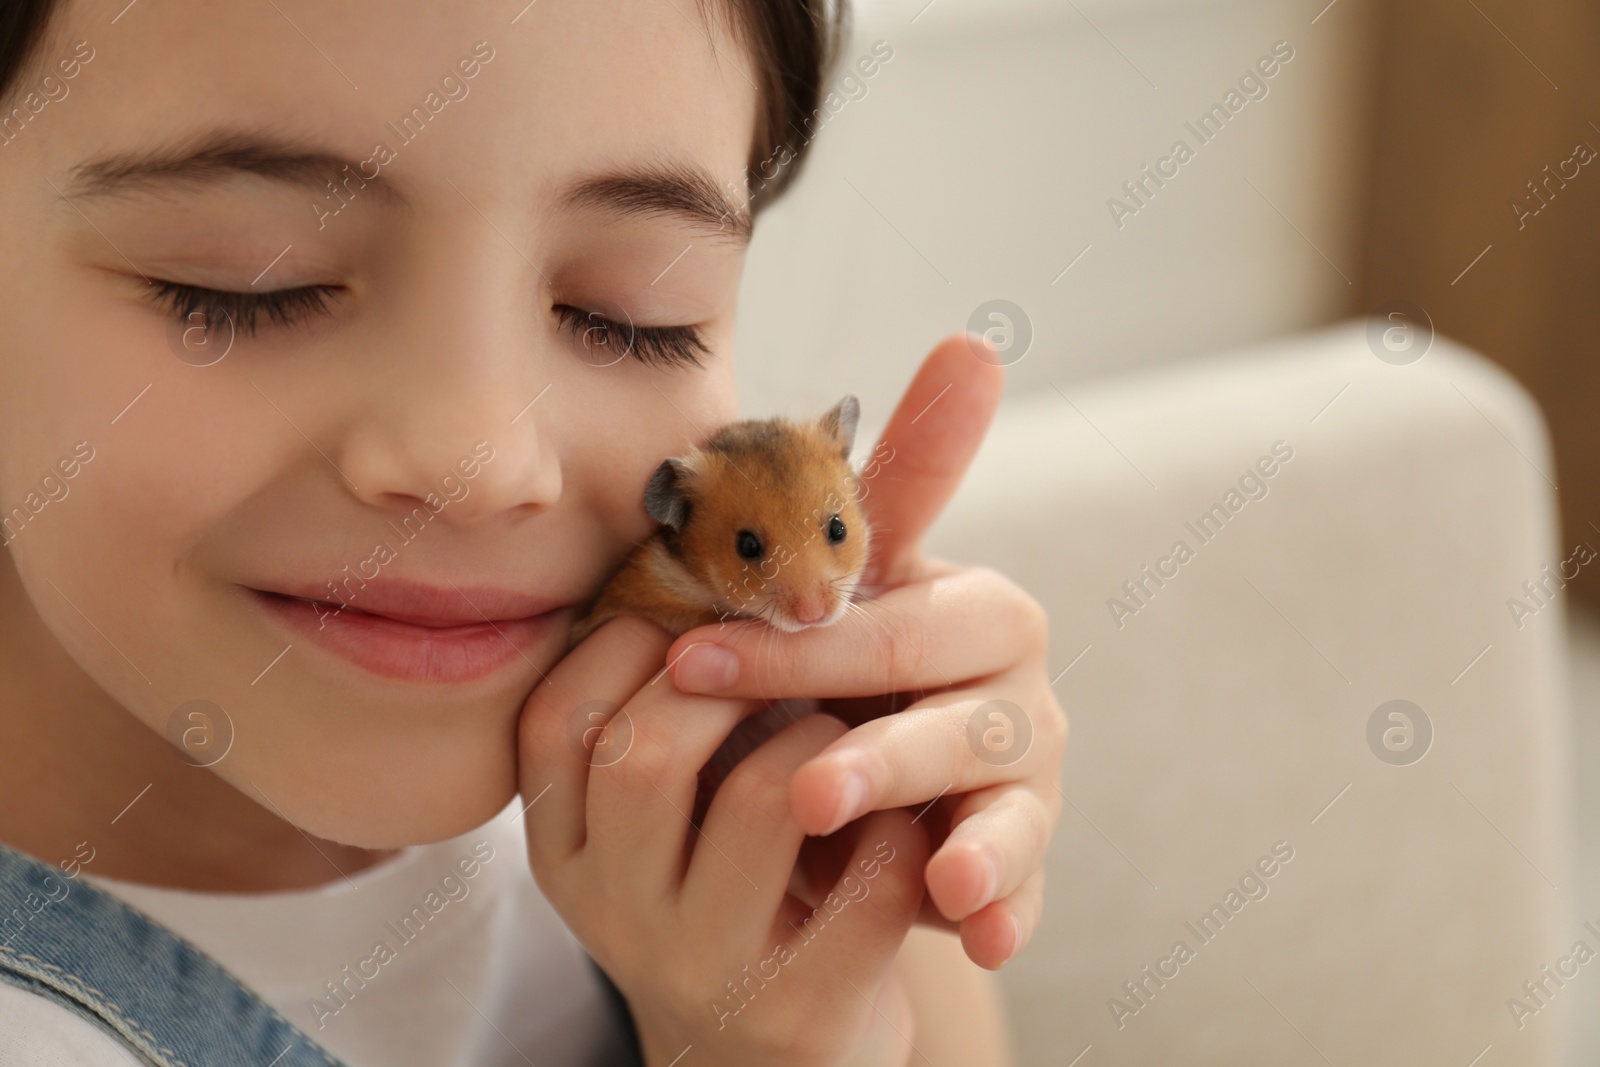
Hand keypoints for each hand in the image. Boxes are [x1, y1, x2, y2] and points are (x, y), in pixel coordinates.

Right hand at [519, 615, 932, 1066]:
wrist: (774, 1055)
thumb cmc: (728, 891)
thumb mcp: (662, 817)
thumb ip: (660, 710)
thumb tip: (699, 532)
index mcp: (562, 849)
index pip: (554, 720)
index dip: (628, 646)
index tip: (693, 621)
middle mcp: (612, 910)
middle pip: (646, 751)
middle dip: (740, 679)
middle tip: (788, 669)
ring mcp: (703, 964)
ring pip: (767, 798)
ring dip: (830, 738)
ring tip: (846, 737)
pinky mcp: (803, 1006)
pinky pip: (872, 877)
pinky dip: (902, 823)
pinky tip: (902, 818)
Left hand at [664, 333, 1066, 970]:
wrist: (860, 785)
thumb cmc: (841, 665)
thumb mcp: (840, 583)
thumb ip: (883, 483)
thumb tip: (976, 339)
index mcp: (973, 607)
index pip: (895, 617)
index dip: (801, 644)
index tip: (692, 664)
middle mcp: (1013, 683)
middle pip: (952, 709)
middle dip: (877, 748)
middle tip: (804, 791)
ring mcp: (1025, 773)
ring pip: (1000, 797)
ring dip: (966, 834)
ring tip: (930, 874)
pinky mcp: (1019, 855)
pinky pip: (1024, 884)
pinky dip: (1005, 907)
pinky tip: (972, 928)